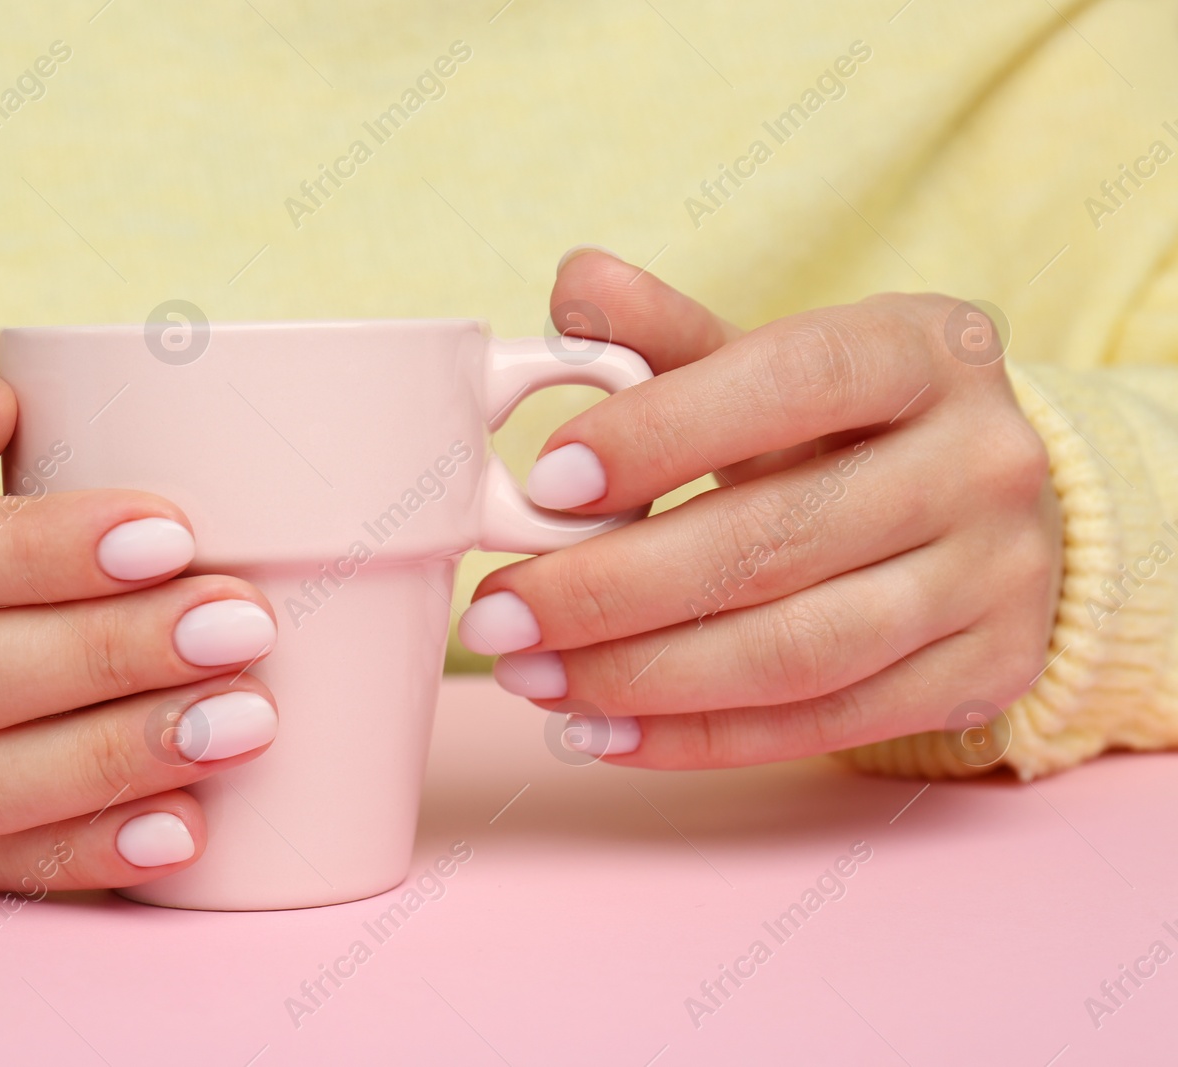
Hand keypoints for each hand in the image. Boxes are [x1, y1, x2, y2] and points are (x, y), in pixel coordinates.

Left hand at [460, 249, 1061, 767]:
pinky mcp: (986, 677)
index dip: (663, 433)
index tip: (545, 483)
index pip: (793, 382)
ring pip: (796, 652)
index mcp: (927, 354)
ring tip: (531, 673)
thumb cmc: (850, 425)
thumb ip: (672, 336)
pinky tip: (600, 729)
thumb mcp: (773, 364)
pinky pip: (819, 726)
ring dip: (640, 677)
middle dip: (613, 589)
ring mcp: (997, 580)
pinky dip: (695, 737)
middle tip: (501, 612)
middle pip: (778, 541)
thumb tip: (574, 287)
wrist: (987, 506)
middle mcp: (982, 465)